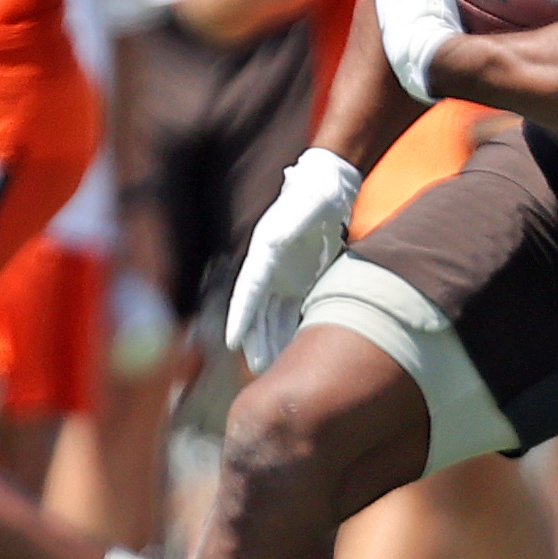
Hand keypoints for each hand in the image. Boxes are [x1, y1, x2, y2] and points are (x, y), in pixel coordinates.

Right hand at [224, 147, 361, 372]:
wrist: (328, 189)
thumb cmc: (313, 194)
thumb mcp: (304, 207)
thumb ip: (290, 225)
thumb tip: (275, 240)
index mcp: (264, 254)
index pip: (248, 292)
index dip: (239, 318)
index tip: (230, 342)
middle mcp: (270, 270)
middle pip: (259, 312)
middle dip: (255, 341)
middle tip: (256, 369)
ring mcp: (285, 277)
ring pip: (275, 317)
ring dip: (273, 341)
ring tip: (273, 369)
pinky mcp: (302, 281)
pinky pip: (295, 313)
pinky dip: (294, 332)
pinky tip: (297, 352)